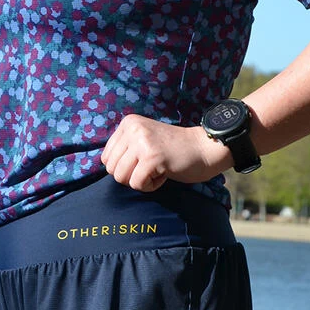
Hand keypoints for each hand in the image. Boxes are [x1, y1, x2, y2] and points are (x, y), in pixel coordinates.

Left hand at [101, 114, 231, 191]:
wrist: (204, 147)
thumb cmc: (174, 150)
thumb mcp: (144, 140)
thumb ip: (125, 149)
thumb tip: (105, 166)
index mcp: (128, 123)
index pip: (106, 158)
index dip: (124, 167)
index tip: (145, 161)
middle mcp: (133, 129)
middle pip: (111, 169)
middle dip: (130, 176)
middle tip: (151, 167)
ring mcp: (142, 142)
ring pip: (121, 177)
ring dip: (140, 181)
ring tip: (158, 169)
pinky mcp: (152, 157)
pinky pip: (137, 184)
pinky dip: (151, 186)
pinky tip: (165, 174)